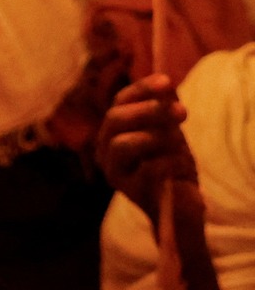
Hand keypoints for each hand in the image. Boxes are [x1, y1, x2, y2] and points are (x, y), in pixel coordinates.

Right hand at [98, 74, 196, 217]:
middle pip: (114, 119)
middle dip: (148, 111)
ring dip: (157, 137)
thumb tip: (167, 85)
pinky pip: (148, 169)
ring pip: (122, 144)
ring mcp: (114, 172)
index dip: (141, 89)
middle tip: (181, 111)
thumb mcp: (170, 134)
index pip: (119, 101)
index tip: (167, 81)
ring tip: (181, 142)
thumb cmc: (172, 167)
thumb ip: (164, 111)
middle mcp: (105, 149)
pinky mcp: (130, 192)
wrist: (181, 208)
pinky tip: (184, 164)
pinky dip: (171, 162)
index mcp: (113, 131)